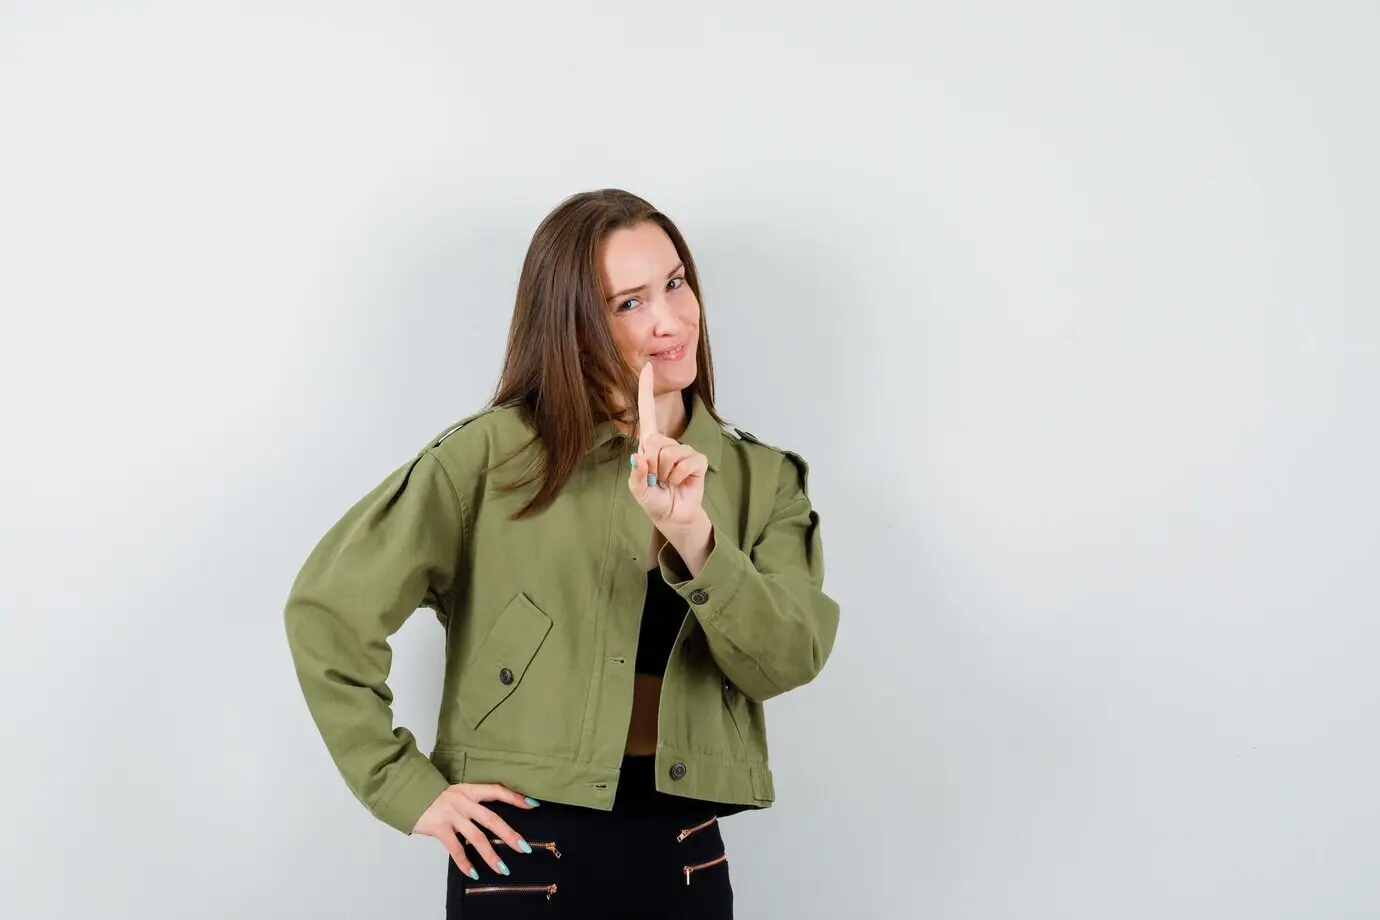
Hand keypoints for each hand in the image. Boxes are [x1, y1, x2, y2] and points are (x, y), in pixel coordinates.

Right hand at [412, 783, 538, 878]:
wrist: (406, 792)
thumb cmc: (430, 794)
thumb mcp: (454, 792)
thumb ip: (469, 802)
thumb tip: (485, 816)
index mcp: (469, 790)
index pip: (497, 791)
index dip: (515, 797)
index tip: (533, 804)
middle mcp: (463, 801)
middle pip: (491, 819)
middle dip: (509, 834)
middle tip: (524, 847)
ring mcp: (451, 815)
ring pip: (476, 837)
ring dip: (491, 855)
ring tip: (503, 868)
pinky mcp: (439, 828)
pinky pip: (456, 848)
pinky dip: (465, 862)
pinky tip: (473, 872)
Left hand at [628, 361, 708, 530]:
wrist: (673, 516)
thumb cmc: (653, 498)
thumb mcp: (637, 489)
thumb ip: (636, 474)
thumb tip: (640, 458)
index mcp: (650, 443)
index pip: (647, 412)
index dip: (646, 390)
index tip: (647, 367)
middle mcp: (667, 443)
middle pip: (655, 443)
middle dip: (652, 467)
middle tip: (657, 480)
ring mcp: (684, 450)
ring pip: (669, 455)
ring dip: (666, 475)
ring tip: (668, 482)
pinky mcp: (698, 460)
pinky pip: (686, 463)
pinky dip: (680, 477)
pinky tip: (681, 482)